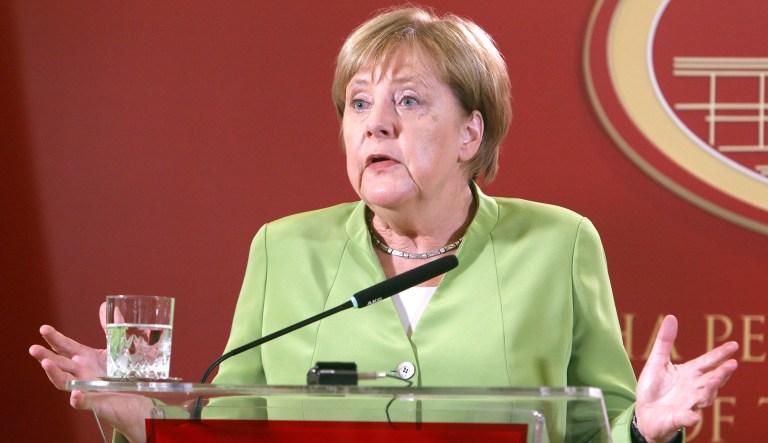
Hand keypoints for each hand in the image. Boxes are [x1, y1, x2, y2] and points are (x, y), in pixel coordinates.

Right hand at [29, 302, 152, 442]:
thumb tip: (107, 305)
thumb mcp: (117, 346)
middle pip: (59, 363)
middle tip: (33, 348)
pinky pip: (83, 403)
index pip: (65, 346)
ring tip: (46, 364)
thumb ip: (112, 327)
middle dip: (46, 356)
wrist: (135, 396)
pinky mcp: (95, 403)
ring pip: (65, 383)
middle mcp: (80, 372)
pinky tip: (75, 393)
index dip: (54, 338)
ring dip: (54, 374)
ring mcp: (85, 388)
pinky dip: (78, 398)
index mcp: (84, 358)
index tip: (43, 328)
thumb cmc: (121, 372)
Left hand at [635, 315, 737, 442]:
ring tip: (715, 379)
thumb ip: (665, 341)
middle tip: (732, 364)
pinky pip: (685, 418)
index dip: (720, 354)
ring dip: (710, 390)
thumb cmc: (653, 386)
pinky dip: (690, 417)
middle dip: (722, 373)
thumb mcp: (657, 361)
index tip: (734, 345)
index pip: (708, 362)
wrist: (644, 411)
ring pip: (704, 398)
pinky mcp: (677, 418)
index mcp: (689, 373)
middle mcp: (693, 388)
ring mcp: (688, 404)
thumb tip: (671, 316)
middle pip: (712, 380)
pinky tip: (694, 416)